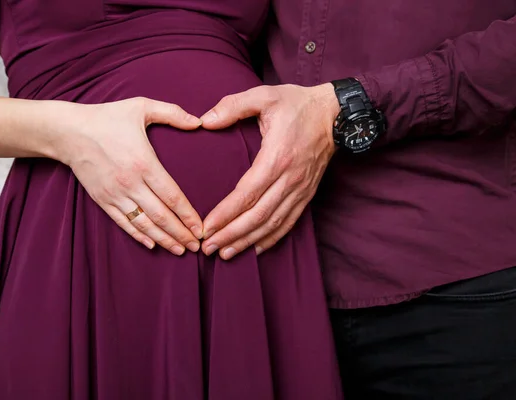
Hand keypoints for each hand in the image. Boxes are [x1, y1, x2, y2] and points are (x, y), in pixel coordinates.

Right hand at [57, 97, 203, 254]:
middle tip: (197, 246)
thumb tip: (198, 120)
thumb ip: (172, 112)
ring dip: (163, 239)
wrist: (69, 132)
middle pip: (161, 216)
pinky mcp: (102, 200)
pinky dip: (138, 235)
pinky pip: (123, 222)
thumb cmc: (107, 117)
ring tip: (179, 250)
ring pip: (144, 223)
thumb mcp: (141, 106)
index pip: (172, 196)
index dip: (188, 215)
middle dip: (181, 233)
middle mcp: (131, 183)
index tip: (201, 228)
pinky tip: (152, 244)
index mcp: (144, 163)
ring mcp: (115, 194)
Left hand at [199, 84, 338, 258]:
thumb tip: (204, 121)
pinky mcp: (307, 194)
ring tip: (226, 254)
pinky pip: (289, 221)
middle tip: (209, 248)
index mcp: (277, 156)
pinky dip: (272, 238)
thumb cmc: (297, 104)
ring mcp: (301, 189)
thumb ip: (233, 106)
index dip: (226, 213)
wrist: (336, 114)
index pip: (247, 193)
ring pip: (273, 223)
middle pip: (259, 215)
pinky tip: (255, 248)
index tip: (207, 227)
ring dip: (248, 241)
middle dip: (232, 234)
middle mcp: (290, 179)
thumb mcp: (264, 95)